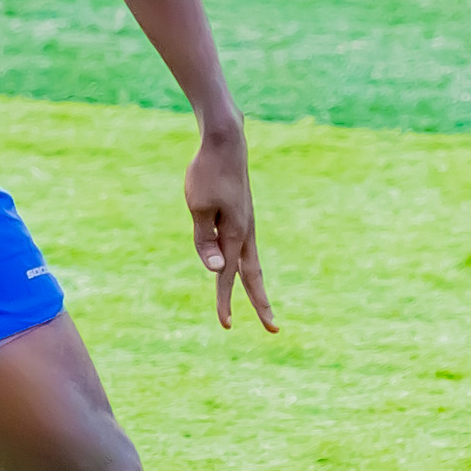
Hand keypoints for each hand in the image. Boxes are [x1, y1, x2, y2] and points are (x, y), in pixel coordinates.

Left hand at [183, 122, 276, 332]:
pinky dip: (246, 266)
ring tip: (262, 307)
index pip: (228, 276)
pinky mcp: (243, 216)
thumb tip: (216, 272)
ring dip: (255, 287)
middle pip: (253, 276)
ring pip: (252, 263)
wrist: (225, 142)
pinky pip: (245, 248)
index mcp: (235, 234)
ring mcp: (247, 224)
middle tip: (272, 329)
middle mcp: (246, 232)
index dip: (225, 302)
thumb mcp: (198, 208)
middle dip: (261, 304)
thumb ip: (205, 241)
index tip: (224, 325)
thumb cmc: (207, 173)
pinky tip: (241, 269)